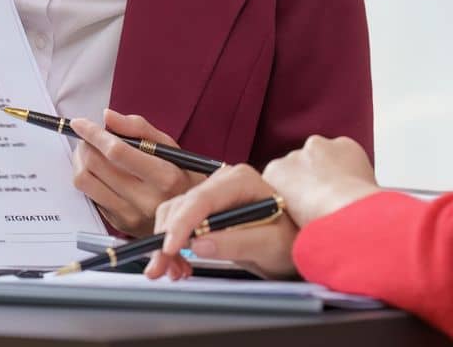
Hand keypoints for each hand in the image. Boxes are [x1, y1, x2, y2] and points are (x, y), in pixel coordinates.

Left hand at [69, 110, 204, 236]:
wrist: (193, 215)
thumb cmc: (182, 174)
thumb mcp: (170, 146)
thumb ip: (139, 128)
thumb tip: (107, 116)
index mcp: (164, 176)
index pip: (117, 151)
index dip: (94, 134)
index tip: (80, 123)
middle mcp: (147, 199)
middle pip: (95, 165)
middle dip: (85, 144)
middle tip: (89, 136)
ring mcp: (132, 215)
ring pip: (85, 182)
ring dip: (80, 161)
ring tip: (91, 152)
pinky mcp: (120, 225)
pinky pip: (90, 197)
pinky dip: (90, 178)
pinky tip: (101, 172)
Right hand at [145, 163, 298, 280]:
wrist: (293, 244)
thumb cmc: (291, 240)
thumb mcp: (271, 245)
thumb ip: (238, 242)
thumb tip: (199, 244)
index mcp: (241, 180)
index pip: (202, 199)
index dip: (182, 223)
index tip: (169, 248)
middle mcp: (222, 182)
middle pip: (182, 206)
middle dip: (167, 239)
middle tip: (159, 270)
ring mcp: (212, 194)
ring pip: (173, 214)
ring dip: (166, 245)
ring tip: (172, 272)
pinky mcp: (204, 211)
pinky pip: (178, 224)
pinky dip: (172, 246)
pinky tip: (179, 266)